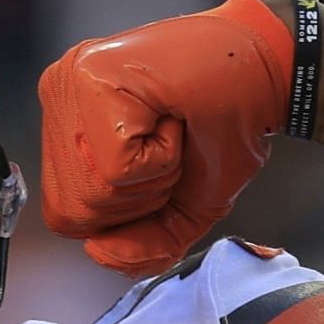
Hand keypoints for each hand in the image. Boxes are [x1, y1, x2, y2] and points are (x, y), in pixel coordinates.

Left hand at [39, 0, 292, 274]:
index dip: (125, 214)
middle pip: (73, 211)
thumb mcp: (179, 211)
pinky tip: (172, 117)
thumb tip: (97, 251)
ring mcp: (69, 85)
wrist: (265, 71)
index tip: (160, 167)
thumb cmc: (223, 127)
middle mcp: (58, 100)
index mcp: (68, 128)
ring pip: (93, 191)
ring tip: (171, 131)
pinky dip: (162, 156)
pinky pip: (117, 166)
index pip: (67, 216)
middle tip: (169, 149)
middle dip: (138, 200)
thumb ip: (139, 247)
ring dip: (153, 177)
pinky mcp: (91, 77)